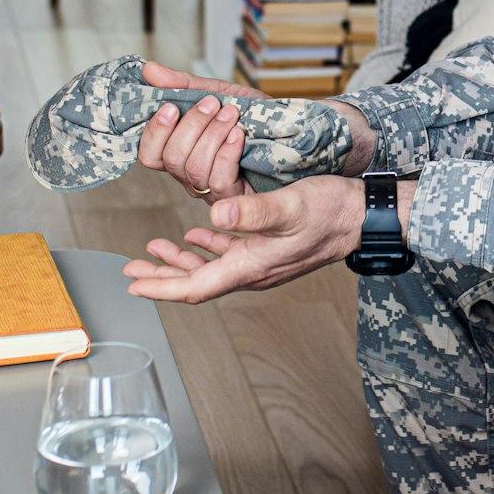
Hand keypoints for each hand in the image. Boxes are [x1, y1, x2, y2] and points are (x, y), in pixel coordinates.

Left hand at [122, 175, 363, 303]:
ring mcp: (261, 262)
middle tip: (130, 271)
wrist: (363, 218)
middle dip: (162, 277)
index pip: (196, 287)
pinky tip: (195, 238)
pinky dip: (207, 248)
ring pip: (210, 269)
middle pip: (197, 283)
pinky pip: (229, 254)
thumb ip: (254, 213)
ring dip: (180, 263)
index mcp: (251, 267)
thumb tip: (213, 218)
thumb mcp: (291, 206)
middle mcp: (252, 271)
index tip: (132, 283)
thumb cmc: (330, 211)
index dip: (161, 286)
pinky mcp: (269, 249)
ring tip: (154, 251)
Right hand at [136, 61, 378, 203]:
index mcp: (184, 151)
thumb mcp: (222, 92)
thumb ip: (185, 85)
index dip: (155, 133)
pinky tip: (239, 133)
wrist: (301, 128)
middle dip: (189, 127)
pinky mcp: (240, 197)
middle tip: (212, 104)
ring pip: (194, 171)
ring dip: (211, 135)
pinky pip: (220, 181)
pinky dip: (227, 152)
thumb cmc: (260, 115)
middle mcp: (195, 175)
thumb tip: (149, 70)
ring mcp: (216, 188)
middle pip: (171, 161)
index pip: (150, 155)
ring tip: (230, 112)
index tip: (171, 106)